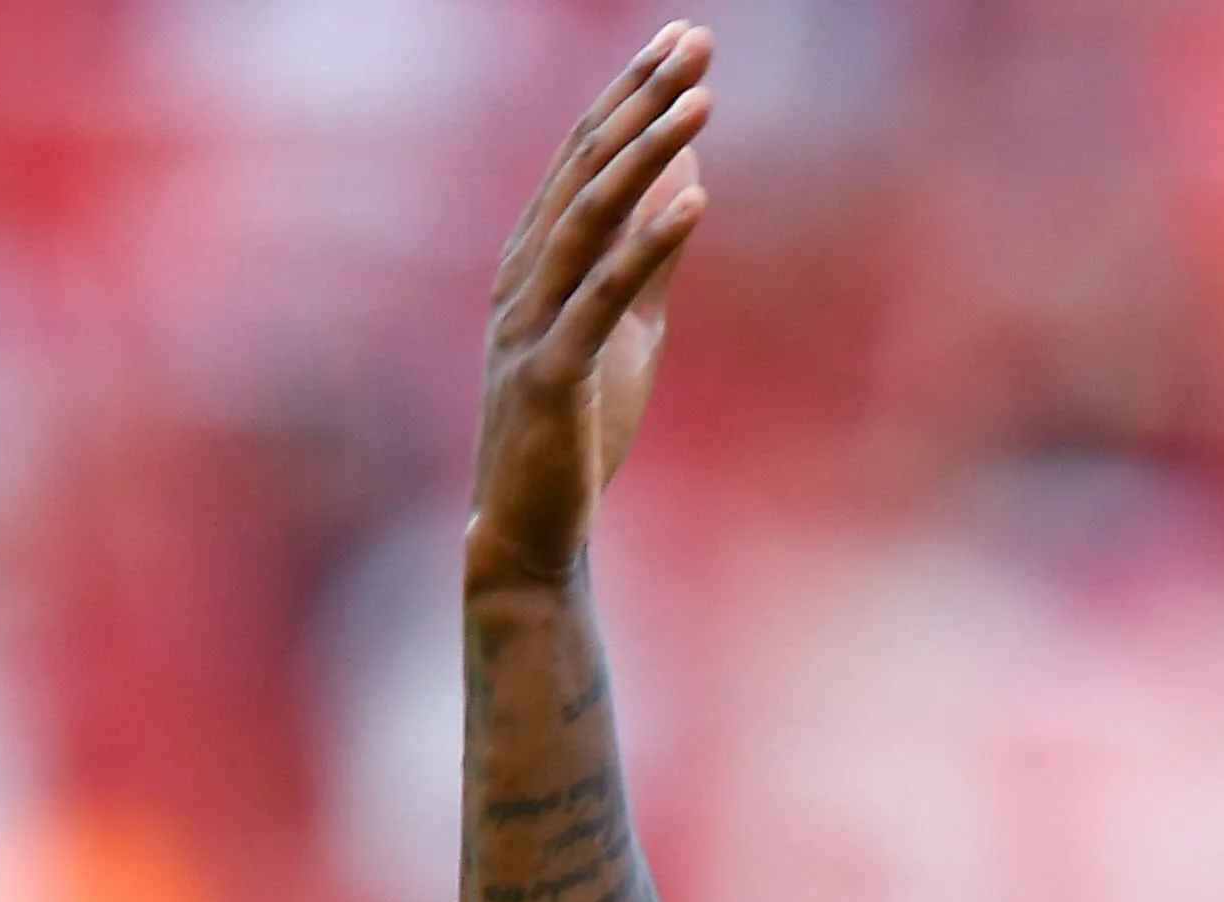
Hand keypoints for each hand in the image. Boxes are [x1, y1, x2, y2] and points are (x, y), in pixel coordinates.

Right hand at [468, 24, 713, 592]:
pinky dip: (648, 246)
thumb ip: (649, 259)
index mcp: (535, 261)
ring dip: (645, 153)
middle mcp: (522, 276)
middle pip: (583, 167)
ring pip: (586, 218)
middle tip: (696, 37)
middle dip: (639, 97)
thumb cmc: (574, 430)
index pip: (584, 156)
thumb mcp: (627, 330)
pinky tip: (697, 202)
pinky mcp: (549, 375)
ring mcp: (529, 323)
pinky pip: (603, 298)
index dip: (631, 93)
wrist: (532, 529)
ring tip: (701, 100)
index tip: (684, 37)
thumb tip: (686, 181)